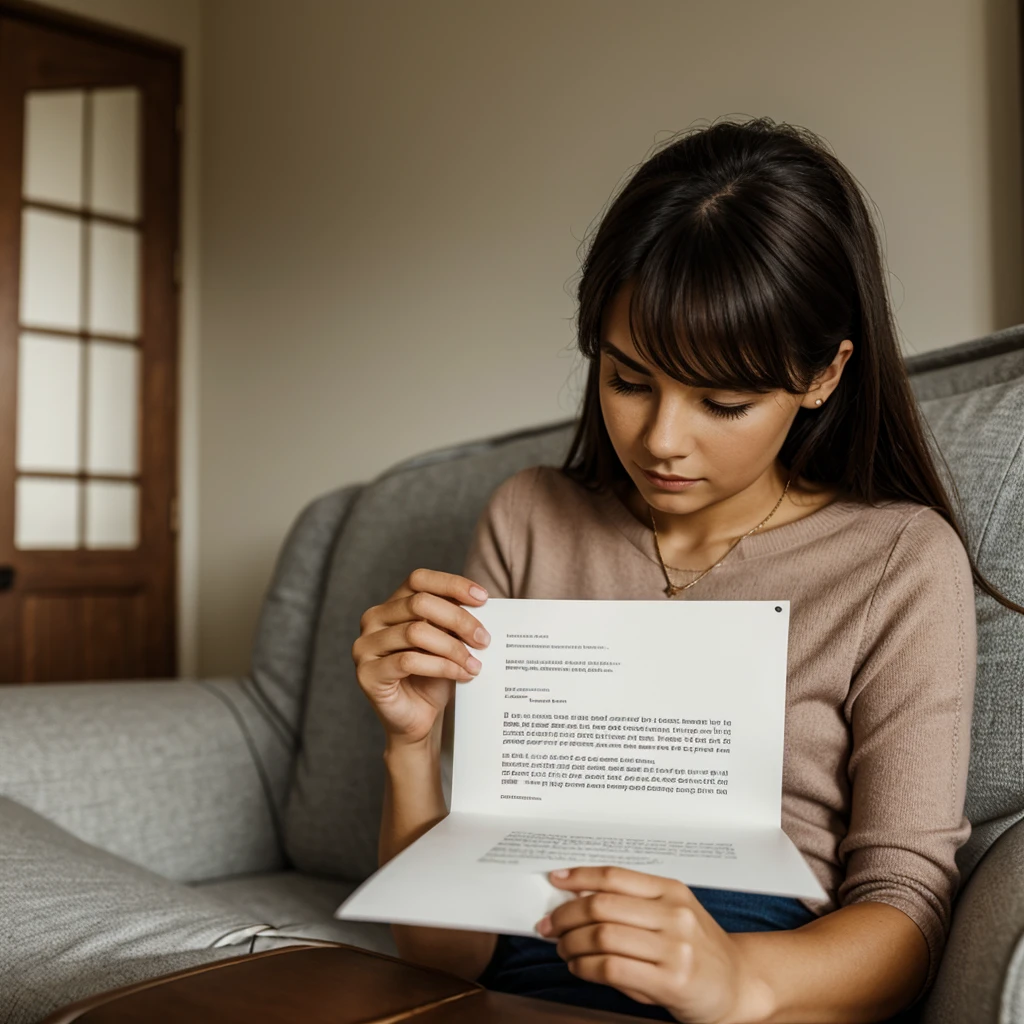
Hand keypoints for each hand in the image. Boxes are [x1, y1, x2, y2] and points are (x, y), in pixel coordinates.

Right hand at [352, 568, 490, 746]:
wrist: (417, 719)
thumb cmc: (432, 677)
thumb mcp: (446, 641)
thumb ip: (454, 620)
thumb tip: (482, 604)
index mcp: (392, 604)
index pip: (419, 579)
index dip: (451, 584)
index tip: (483, 598)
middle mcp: (373, 619)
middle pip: (420, 602)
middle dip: (459, 619)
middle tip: (484, 638)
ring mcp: (366, 646)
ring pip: (416, 632)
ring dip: (453, 647)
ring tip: (475, 662)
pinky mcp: (367, 673)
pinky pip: (409, 661)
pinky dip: (442, 666)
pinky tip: (461, 674)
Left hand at [535, 866, 772, 1023]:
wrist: (739, 985)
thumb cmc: (698, 950)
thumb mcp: (672, 915)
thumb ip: (631, 906)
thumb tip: (576, 899)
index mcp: (671, 890)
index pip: (615, 876)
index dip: (579, 875)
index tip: (555, 878)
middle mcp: (674, 914)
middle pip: (602, 905)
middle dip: (566, 914)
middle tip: (549, 924)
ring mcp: (674, 947)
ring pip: (603, 935)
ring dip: (571, 942)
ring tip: (563, 948)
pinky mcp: (672, 980)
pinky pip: (612, 967)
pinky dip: (585, 966)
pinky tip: (579, 967)